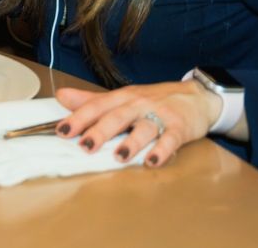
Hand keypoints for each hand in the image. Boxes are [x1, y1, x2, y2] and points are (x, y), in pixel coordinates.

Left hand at [55, 81, 222, 167]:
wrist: (196, 96)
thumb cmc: (153, 100)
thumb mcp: (122, 97)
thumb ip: (91, 100)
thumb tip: (61, 97)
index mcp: (121, 97)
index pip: (96, 106)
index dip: (78, 118)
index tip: (61, 130)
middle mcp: (138, 104)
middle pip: (117, 117)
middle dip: (100, 131)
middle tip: (85, 146)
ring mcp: (160, 115)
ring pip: (144, 128)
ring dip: (131, 143)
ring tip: (119, 157)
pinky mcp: (180, 127)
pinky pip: (170, 139)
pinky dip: (162, 151)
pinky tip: (152, 161)